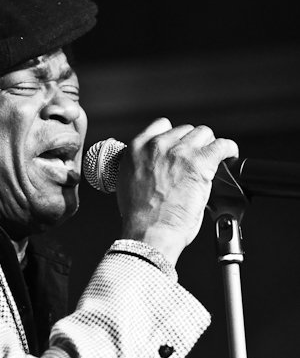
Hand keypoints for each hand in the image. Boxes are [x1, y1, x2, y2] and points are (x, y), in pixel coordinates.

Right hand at [117, 118, 238, 264]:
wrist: (150, 232)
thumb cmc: (140, 217)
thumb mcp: (129, 182)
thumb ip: (143, 166)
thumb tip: (155, 166)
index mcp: (137, 148)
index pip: (162, 125)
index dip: (174, 137)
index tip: (179, 148)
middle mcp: (157, 145)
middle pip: (185, 130)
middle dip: (191, 145)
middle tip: (194, 162)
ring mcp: (179, 151)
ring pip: (204, 134)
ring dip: (208, 147)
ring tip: (211, 162)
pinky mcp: (200, 162)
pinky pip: (222, 145)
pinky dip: (228, 150)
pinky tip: (229, 157)